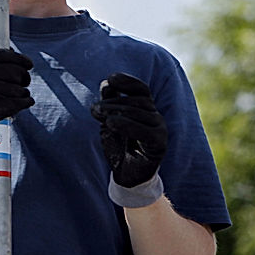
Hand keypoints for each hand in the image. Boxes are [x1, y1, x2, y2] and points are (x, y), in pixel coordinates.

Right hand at [0, 48, 33, 151]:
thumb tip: (16, 59)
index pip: (3, 55)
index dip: (20, 59)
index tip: (28, 65)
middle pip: (14, 72)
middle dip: (23, 78)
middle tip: (24, 83)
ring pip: (17, 89)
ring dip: (23, 93)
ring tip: (22, 95)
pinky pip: (15, 103)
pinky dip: (25, 102)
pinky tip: (27, 101)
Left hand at [90, 72, 166, 206]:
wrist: (127, 175)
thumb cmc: (118, 147)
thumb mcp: (109, 123)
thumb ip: (109, 105)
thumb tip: (106, 84)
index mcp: (146, 109)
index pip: (141, 89)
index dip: (127, 81)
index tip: (110, 78)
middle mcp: (156, 117)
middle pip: (138, 100)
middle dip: (114, 101)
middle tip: (94, 108)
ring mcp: (160, 130)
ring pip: (141, 113)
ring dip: (117, 111)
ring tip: (98, 114)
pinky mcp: (160, 144)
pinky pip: (146, 131)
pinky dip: (127, 125)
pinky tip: (111, 123)